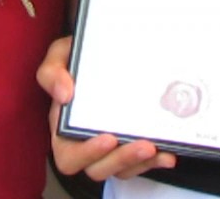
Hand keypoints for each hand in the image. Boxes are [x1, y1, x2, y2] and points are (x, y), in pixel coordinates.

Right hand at [38, 36, 177, 180]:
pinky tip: (167, 153)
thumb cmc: (79, 59)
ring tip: (157, 148)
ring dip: (140, 162)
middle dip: (122, 159)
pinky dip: (155, 161)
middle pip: (98, 168)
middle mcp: (86, 143)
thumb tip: (63, 95)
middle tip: (144, 145)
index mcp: (63, 128)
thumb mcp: (60, 56)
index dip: (88, 153)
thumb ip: (52, 72)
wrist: (104, 50)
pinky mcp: (130, 146)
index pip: (69, 156)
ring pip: (122, 169)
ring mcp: (110, 147)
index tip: (108, 138)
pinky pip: (140, 164)